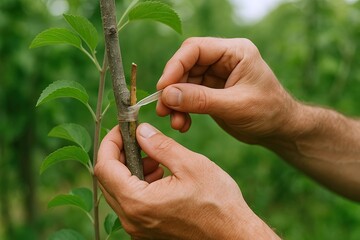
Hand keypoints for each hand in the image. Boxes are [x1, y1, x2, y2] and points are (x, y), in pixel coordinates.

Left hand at [95, 123, 278, 238]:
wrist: (233, 236)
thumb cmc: (218, 203)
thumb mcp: (190, 166)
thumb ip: (160, 146)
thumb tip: (140, 131)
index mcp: (138, 202)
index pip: (104, 167)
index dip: (110, 142)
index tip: (123, 128)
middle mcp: (132, 219)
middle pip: (108, 180)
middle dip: (120, 154)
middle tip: (139, 139)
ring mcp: (138, 229)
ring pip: (119, 191)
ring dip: (130, 169)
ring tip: (155, 159)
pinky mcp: (147, 232)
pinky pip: (132, 204)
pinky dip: (139, 184)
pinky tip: (161, 175)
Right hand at [157, 37, 299, 143]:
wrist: (279, 130)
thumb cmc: (268, 113)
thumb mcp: (234, 106)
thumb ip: (200, 100)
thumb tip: (167, 95)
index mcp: (235, 52)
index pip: (196, 49)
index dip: (175, 66)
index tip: (163, 88)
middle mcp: (224, 59)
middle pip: (186, 66)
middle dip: (173, 88)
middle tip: (163, 109)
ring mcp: (216, 75)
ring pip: (184, 83)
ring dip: (176, 103)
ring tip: (175, 122)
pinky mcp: (211, 91)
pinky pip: (189, 96)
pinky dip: (183, 110)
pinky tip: (183, 124)